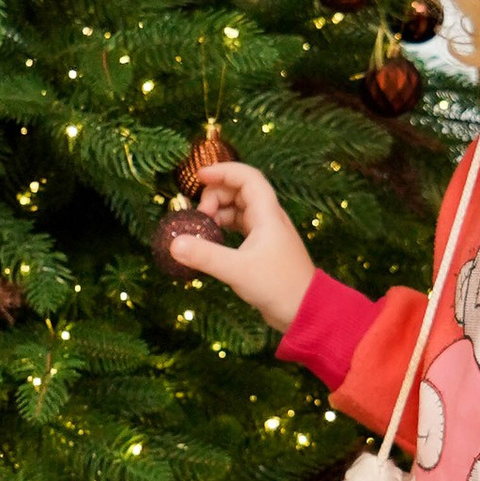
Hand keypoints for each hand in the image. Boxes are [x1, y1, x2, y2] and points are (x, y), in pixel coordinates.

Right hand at [179, 159, 316, 330]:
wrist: (305, 310)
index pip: (247, 177)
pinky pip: (241, 226)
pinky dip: (224, 227)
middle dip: (216, 196)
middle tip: (199, 216)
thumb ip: (205, 256)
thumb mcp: (237, 270)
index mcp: (267, 214)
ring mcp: (267, 233)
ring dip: (219, 212)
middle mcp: (268, 218)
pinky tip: (212, 241)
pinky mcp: (263, 248)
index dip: (223, 171)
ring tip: (203, 229)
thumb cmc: (278, 286)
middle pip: (240, 191)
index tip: (199, 176)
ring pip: (239, 209)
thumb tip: (174, 243)